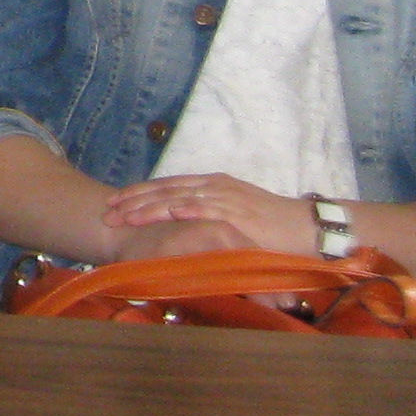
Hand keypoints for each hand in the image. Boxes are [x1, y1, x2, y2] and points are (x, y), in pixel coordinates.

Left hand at [100, 171, 309, 256]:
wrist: (308, 227)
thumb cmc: (273, 228)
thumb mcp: (235, 219)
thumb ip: (209, 221)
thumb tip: (185, 231)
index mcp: (212, 185)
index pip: (167, 186)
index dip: (139, 193)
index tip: (114, 201)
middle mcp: (214, 186)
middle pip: (165, 189)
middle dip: (134, 200)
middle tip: (107, 210)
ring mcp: (226, 197)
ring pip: (178, 198)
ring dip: (149, 208)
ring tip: (124, 216)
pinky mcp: (239, 212)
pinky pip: (207, 209)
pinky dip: (184, 210)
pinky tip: (165, 213)